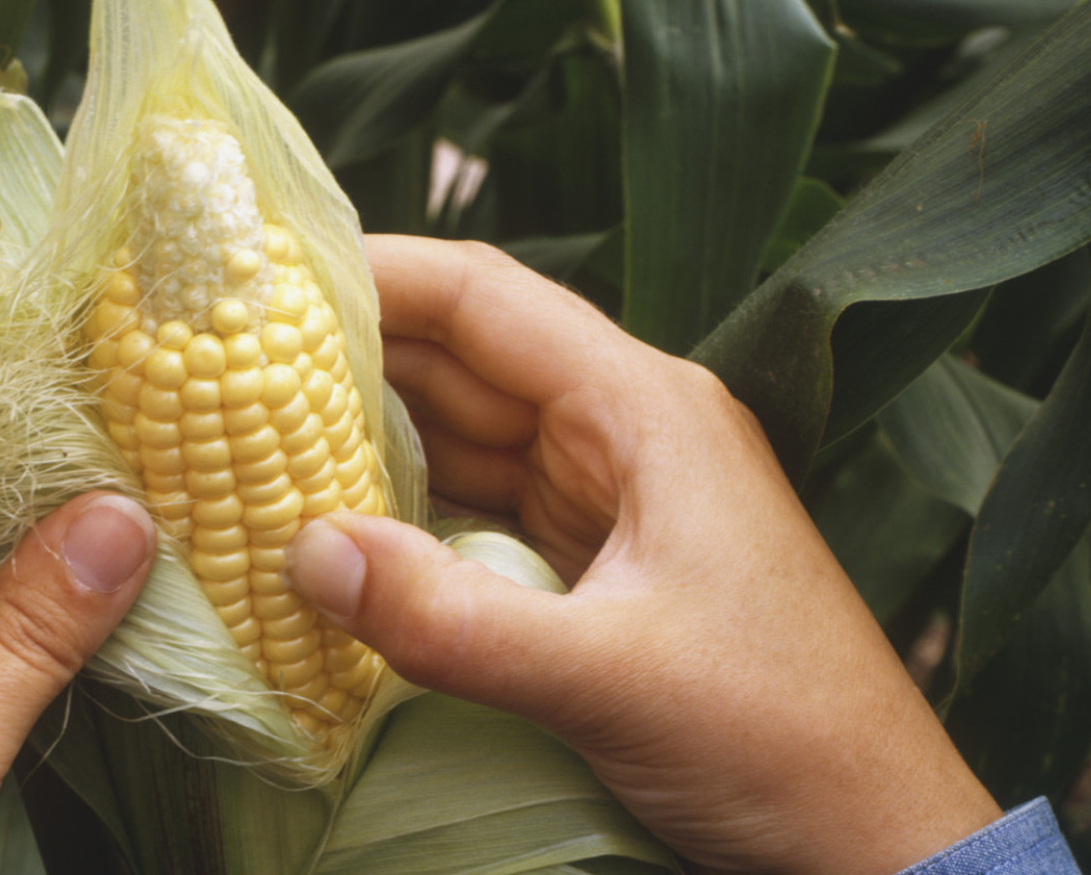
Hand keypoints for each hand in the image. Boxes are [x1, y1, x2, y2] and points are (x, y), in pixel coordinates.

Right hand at [287, 236, 998, 874]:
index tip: (262, 275)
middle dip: (346, 358)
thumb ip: (450, 618)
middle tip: (215, 359)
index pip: (485, 302)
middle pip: (460, 364)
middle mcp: (623, 434)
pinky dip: (403, 520)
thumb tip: (303, 550)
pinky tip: (329, 530)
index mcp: (645, 410)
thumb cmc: (782, 739)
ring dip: (366, 442)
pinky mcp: (594, 572)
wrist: (875, 842)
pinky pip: (476, 519)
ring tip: (241, 433)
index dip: (374, 274)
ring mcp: (609, 504)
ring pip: (462, 443)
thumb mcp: (608, 675)